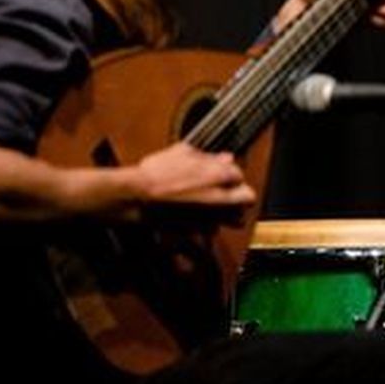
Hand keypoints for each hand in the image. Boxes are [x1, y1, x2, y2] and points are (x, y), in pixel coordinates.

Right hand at [130, 143, 255, 222]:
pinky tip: (198, 219)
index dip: (230, 174)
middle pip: (248, 198)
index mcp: (221, 174)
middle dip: (240, 195)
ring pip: (236, 219)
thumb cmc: (155, 173)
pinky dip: (209, 226)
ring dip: (230, 213)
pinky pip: (213, 231)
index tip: (222, 174)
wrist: (136, 196)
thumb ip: (207, 155)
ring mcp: (212, 215)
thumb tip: (224, 157)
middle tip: (228, 192)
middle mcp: (222, 197)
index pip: (239, 174)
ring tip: (217, 207)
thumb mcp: (181, 152)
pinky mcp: (199, 230)